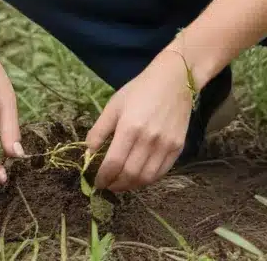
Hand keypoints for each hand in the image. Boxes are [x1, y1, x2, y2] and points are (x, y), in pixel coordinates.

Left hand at [85, 50, 193, 192]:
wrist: (174, 79)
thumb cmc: (140, 89)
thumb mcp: (114, 104)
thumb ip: (99, 129)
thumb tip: (88, 152)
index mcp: (129, 127)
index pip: (114, 163)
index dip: (103, 177)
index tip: (97, 182)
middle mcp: (149, 139)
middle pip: (129, 174)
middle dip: (115, 185)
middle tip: (107, 185)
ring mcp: (165, 145)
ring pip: (145, 178)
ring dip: (130, 186)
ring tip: (121, 184)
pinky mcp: (178, 147)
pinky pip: (161, 173)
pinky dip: (148, 180)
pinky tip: (139, 177)